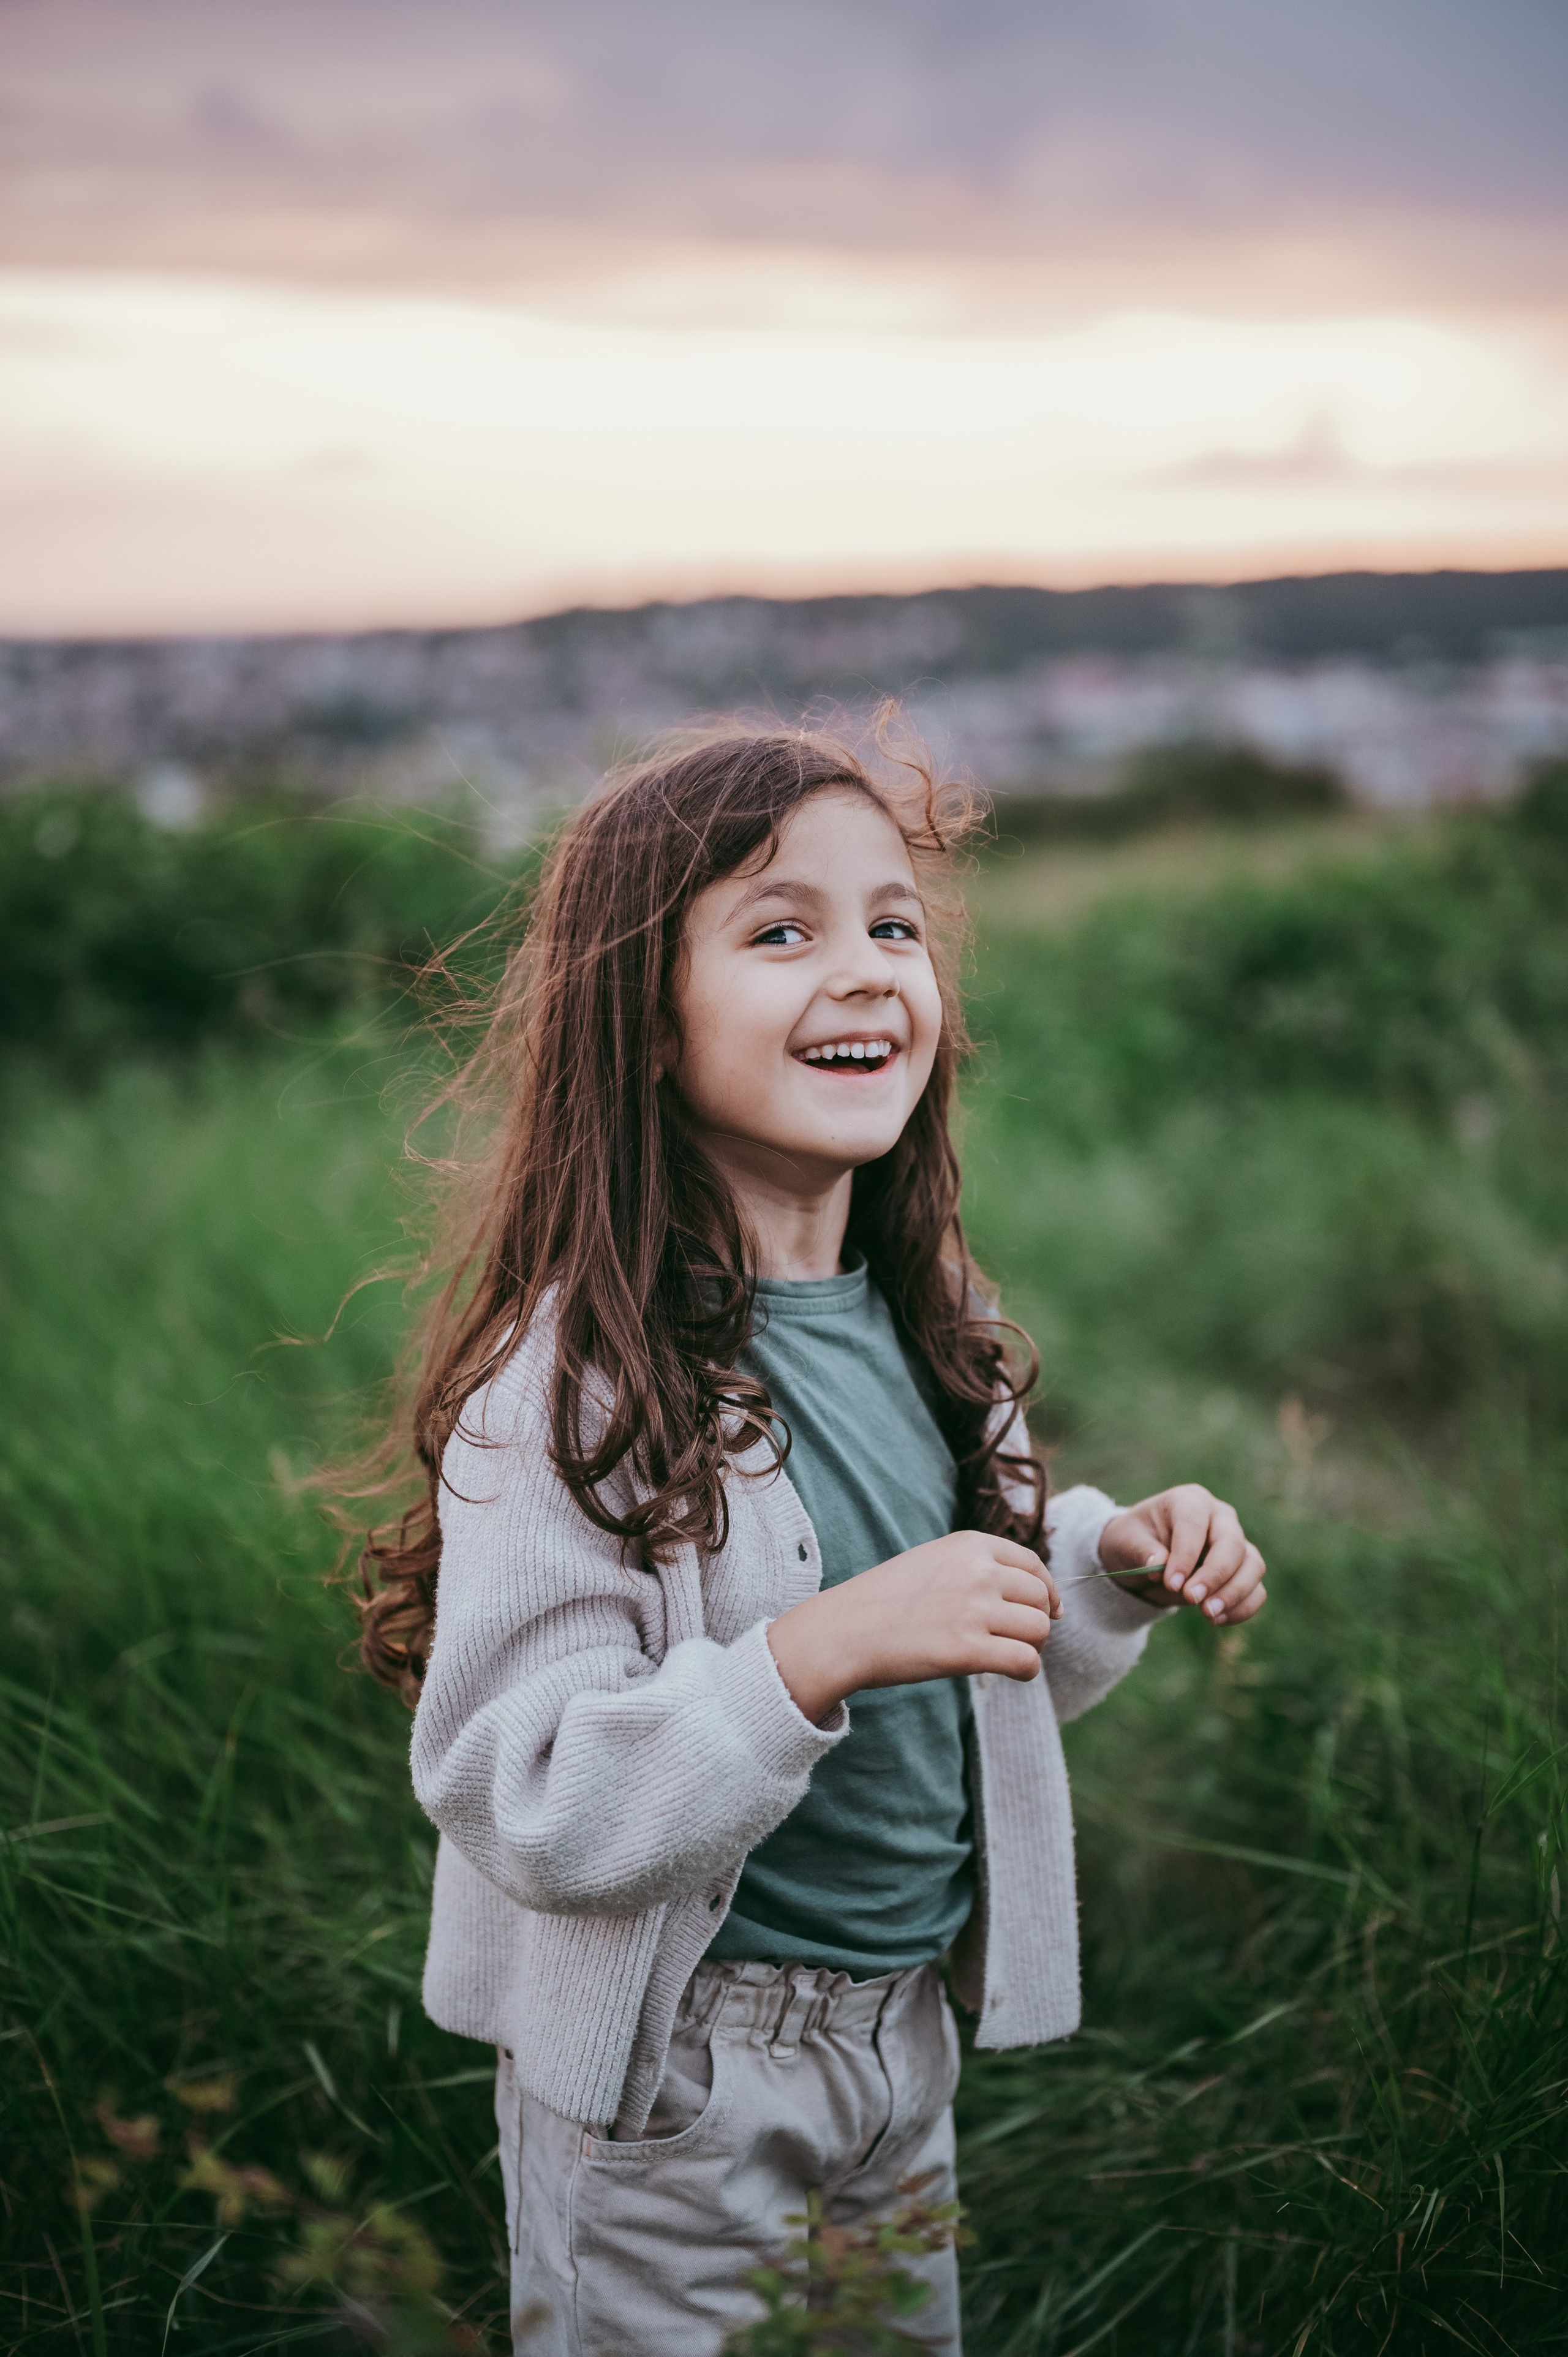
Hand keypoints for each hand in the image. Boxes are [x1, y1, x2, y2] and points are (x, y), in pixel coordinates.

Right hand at [768, 1531, 1061, 1726]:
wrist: (845, 1629)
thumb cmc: (886, 1599)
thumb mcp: (933, 1560)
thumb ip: (977, 1567)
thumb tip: (1032, 1594)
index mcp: (969, 1544)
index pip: (1033, 1565)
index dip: (1048, 1591)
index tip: (1051, 1611)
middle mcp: (978, 1571)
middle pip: (1039, 1598)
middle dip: (1038, 1622)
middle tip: (1018, 1640)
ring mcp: (974, 1609)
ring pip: (1038, 1629)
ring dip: (1032, 1647)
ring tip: (1010, 1656)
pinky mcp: (967, 1650)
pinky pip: (1025, 1660)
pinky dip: (1027, 1671)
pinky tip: (1013, 1674)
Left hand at [1097, 1484, 1266, 1626]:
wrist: (1143, 1558)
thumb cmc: (1134, 1541)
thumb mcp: (1126, 1541)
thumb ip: (1141, 1551)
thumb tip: (1159, 1564)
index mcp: (1190, 1501)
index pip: (1195, 1524)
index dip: (1186, 1554)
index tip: (1171, 1583)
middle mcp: (1220, 1518)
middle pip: (1232, 1543)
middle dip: (1215, 1575)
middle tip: (1191, 1599)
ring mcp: (1236, 1544)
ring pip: (1252, 1566)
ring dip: (1234, 1593)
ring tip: (1207, 1614)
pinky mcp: (1243, 1570)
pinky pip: (1256, 1590)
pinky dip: (1242, 1608)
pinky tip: (1217, 1620)